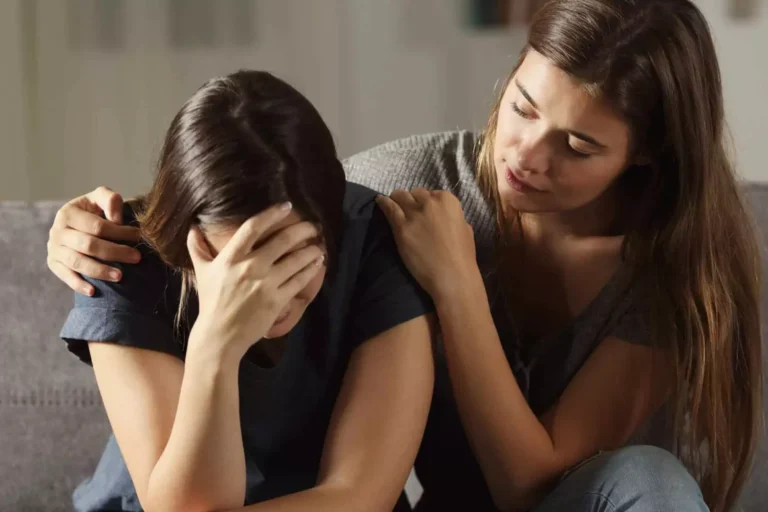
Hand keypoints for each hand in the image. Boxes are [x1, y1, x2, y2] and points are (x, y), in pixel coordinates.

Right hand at [47, 186, 141, 295]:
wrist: (77, 223)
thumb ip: (110, 201)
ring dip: (100, 271)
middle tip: (137, 258)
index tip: (138, 237)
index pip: (96, 226)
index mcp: (68, 213)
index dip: (119, 232)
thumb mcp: (101, 198)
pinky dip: (78, 284)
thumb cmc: (95, 210)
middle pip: (89, 245)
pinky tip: (94, 291)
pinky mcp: (54, 263)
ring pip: (78, 262)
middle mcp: (57, 231)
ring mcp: (53, 248)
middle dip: (115, 252)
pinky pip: (65, 276)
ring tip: (120, 276)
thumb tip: (116, 219)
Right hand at [187, 204, 324, 360]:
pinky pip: (299, 280)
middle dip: (302, 230)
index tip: (286, 206)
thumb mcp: (202, 272)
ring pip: (295, 260)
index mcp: (230, 258)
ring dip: (311, 250)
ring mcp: (265, 284)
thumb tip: (192, 228)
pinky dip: (311, 269)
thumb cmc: (211, 302)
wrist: (220, 335)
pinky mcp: (277, 300)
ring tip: (319, 245)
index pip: (253, 227)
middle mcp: (250, 267)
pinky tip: (317, 263)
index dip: (272, 214)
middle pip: (282, 240)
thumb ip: (197, 248)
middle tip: (313, 226)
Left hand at [375, 188, 479, 299]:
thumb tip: (445, 218)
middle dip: (412, 200)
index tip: (424, 208)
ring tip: (391, 201)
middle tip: (408, 208)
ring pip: (400, 196)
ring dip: (396, 198)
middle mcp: (430, 203)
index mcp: (448, 201)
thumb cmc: (462, 256)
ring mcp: (414, 214)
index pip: (432, 193)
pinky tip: (379, 201)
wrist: (452, 275)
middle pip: (415, 193)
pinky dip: (383, 203)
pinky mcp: (401, 227)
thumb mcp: (465, 228)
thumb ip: (454, 218)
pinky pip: (389, 208)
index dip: (427, 201)